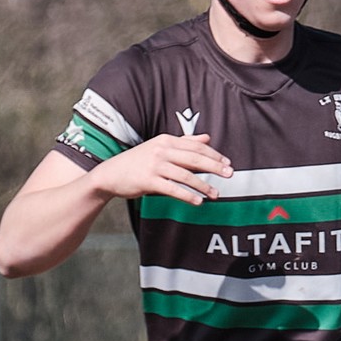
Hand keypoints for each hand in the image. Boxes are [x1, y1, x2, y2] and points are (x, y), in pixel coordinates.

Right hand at [93, 134, 231, 204]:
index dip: (214, 155)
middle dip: (214, 167)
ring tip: (215, 194)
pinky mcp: (148, 180)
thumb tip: (207, 138)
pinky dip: (187, 195)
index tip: (228, 163)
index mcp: (165, 141)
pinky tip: (198, 202)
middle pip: (194, 158)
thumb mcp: (160, 147)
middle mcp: (161, 151)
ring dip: (203, 186)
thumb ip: (185, 143)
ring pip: (185, 175)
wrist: (110, 174)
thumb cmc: (138, 162)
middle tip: (229, 174)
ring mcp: (154, 165)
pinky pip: (173, 189)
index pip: (195, 147)